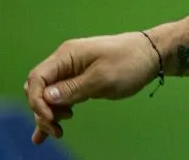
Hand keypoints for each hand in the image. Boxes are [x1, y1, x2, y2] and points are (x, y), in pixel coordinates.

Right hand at [24, 31, 159, 144]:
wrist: (151, 55)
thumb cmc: (129, 62)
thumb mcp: (102, 78)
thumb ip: (73, 89)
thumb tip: (46, 97)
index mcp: (67, 55)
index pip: (37, 78)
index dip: (37, 100)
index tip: (51, 118)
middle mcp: (65, 62)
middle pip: (39, 88)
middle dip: (42, 110)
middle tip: (59, 127)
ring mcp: (72, 71)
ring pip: (48, 96)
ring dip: (48, 114)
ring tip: (59, 132)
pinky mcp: (80, 81)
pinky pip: (60, 98)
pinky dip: (53, 113)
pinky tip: (45, 135)